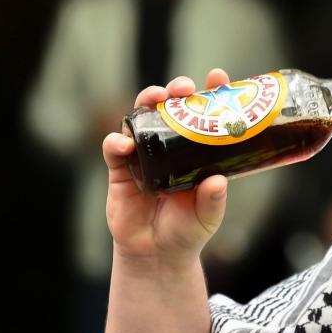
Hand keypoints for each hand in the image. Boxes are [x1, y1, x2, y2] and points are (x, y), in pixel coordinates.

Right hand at [103, 69, 231, 267]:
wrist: (157, 254)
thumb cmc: (187, 230)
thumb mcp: (208, 217)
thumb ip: (213, 200)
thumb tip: (217, 181)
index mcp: (198, 151)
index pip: (205, 114)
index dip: (211, 93)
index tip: (218, 77)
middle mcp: (171, 147)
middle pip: (172, 107)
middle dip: (176, 90)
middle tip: (183, 88)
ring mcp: (145, 155)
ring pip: (141, 118)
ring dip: (146, 102)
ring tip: (155, 98)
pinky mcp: (121, 170)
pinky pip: (114, 149)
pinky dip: (116, 142)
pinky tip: (124, 144)